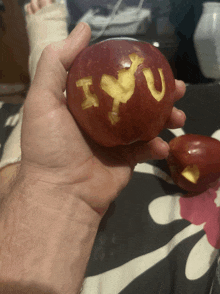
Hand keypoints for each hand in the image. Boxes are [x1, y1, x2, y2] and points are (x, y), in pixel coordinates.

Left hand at [19, 23, 185, 214]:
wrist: (62, 192)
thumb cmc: (50, 145)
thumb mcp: (43, 99)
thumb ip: (57, 62)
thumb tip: (84, 29)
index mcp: (85, 104)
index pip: (111, 80)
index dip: (131, 70)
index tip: (149, 63)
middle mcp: (102, 119)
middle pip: (135, 100)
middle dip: (158, 93)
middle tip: (175, 88)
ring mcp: (117, 140)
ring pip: (147, 123)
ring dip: (166, 117)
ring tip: (178, 115)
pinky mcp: (127, 159)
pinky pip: (147, 149)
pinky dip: (157, 146)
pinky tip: (161, 145)